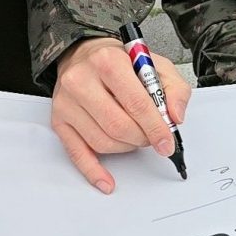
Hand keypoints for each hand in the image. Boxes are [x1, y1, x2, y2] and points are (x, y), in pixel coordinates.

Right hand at [52, 37, 191, 193]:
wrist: (85, 54)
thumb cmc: (122, 61)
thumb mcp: (157, 64)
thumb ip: (175, 90)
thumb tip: (176, 117)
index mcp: (109, 61)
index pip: (137, 103)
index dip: (156, 127)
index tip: (167, 142)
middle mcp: (82, 80)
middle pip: (118, 126)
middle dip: (143, 138)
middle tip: (153, 139)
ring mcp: (67, 103)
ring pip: (102, 141)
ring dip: (127, 148)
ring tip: (136, 137)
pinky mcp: (59, 121)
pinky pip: (77, 153)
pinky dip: (94, 171)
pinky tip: (107, 181)